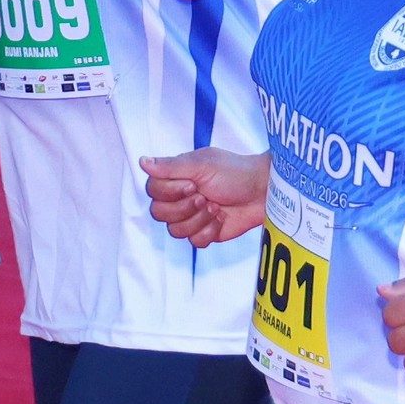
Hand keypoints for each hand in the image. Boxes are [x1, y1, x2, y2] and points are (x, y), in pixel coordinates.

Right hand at [140, 144, 266, 247]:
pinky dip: (209, 231)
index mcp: (176, 178)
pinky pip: (194, 242)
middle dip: (184, 207)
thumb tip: (142, 161)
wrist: (262, 192)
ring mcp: (191, 217)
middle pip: (159, 213)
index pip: (153, 191)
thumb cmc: (234, 172)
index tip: (192, 184)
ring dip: (198, 219)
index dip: (170, 192)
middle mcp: (180, 198)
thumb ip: (170, 166)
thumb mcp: (201, 165)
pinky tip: (221, 219)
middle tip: (205, 197)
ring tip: (216, 207)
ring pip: (175, 231)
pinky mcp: (204, 233)